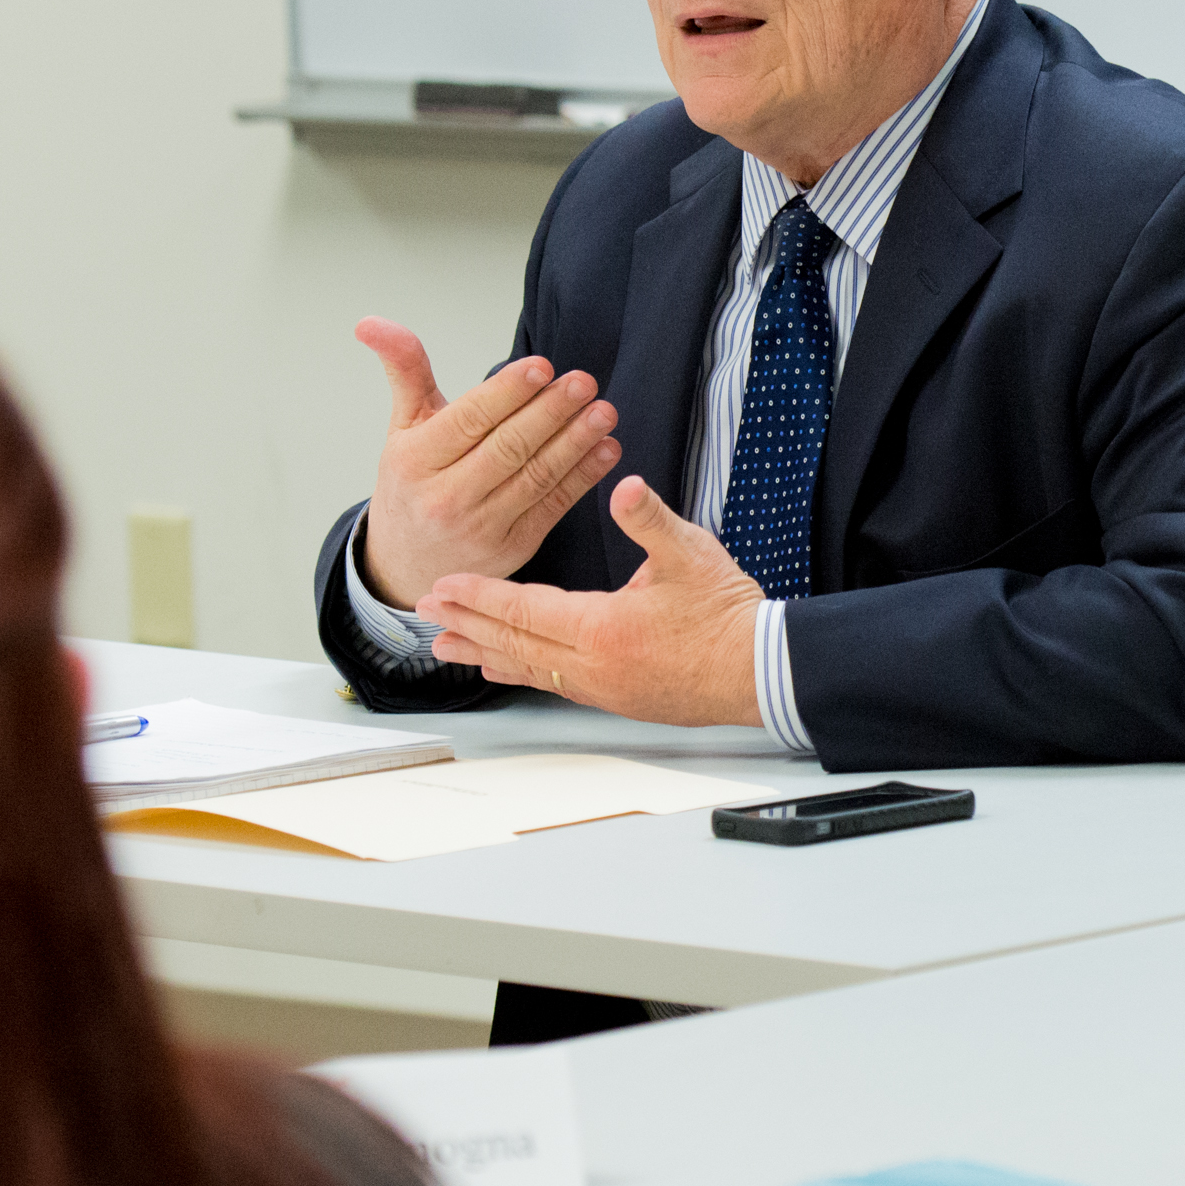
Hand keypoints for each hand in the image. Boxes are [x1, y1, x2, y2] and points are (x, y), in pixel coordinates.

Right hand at [353, 320, 618, 606]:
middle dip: (550, 412)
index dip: (507, 393)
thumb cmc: (413, 483)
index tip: (542, 366)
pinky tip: (606, 450)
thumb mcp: (403, 428)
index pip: (468, 420)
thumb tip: (371, 322)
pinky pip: (554, 506)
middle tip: (584, 381)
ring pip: (536, 477)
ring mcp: (481, 528)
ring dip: (576, 443)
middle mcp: (445, 498)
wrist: (407, 565)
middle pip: (507, 447)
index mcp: (415, 461)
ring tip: (604, 412)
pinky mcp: (513, 548)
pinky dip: (584, 477)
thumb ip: (405, 371)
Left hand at [416, 477, 763, 726]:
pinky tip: (506, 669)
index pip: (523, 609)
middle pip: (513, 642)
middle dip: (466, 623)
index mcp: (603, 627)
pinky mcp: (617, 697)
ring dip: (483, 653)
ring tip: (446, 647)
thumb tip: (624, 488)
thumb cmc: (729, 614)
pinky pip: (552, 684)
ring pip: (527, 668)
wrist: (760, 668)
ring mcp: (602, 686)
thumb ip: (650, 519)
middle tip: (424, 614)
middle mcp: (593, 665)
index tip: (442, 586)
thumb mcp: (691, 554)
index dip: (479, 595)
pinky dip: (520, 672)